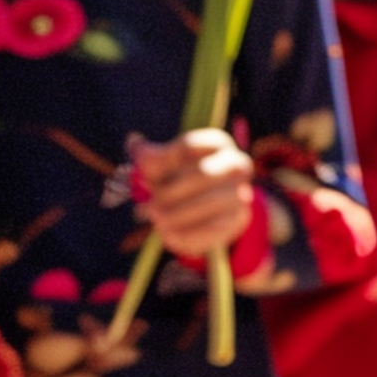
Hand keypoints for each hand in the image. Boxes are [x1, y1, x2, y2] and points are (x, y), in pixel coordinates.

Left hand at [134, 130, 253, 256]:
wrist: (213, 207)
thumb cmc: (180, 178)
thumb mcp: (163, 164)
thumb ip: (147, 156)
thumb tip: (135, 144)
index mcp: (217, 143)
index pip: (188, 146)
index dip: (161, 161)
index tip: (143, 174)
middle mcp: (237, 165)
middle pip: (201, 175)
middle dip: (168, 193)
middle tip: (146, 206)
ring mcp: (241, 193)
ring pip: (206, 204)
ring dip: (174, 215)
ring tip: (155, 220)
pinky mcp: (238, 220)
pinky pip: (210, 228)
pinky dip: (185, 232)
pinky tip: (168, 232)